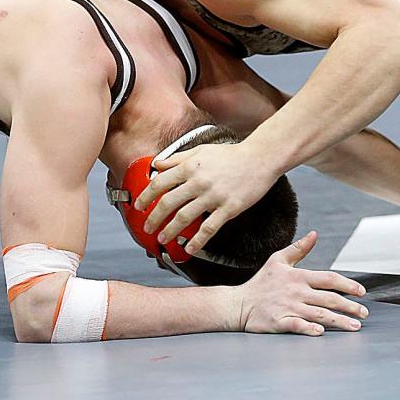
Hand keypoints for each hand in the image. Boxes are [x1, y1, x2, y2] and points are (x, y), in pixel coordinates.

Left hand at [138, 141, 280, 253]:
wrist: (260, 158)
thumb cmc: (231, 154)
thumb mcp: (201, 150)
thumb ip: (177, 158)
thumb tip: (157, 165)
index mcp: (190, 166)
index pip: (160, 183)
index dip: (146, 196)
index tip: (139, 205)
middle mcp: (199, 182)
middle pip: (168, 203)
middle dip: (154, 218)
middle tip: (147, 227)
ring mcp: (214, 196)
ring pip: (185, 217)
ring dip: (170, 230)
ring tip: (162, 238)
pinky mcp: (229, 208)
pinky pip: (209, 228)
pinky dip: (197, 241)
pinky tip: (189, 248)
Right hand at [228, 231, 367, 335]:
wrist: (237, 304)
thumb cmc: (260, 283)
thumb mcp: (278, 260)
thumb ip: (298, 248)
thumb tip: (315, 234)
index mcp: (298, 276)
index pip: (329, 279)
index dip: (348, 284)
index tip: (362, 292)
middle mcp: (296, 292)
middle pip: (330, 299)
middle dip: (350, 306)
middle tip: (364, 313)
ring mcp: (287, 307)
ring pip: (319, 314)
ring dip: (339, 321)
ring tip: (355, 326)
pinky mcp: (278, 322)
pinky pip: (297, 325)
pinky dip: (310, 328)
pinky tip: (322, 331)